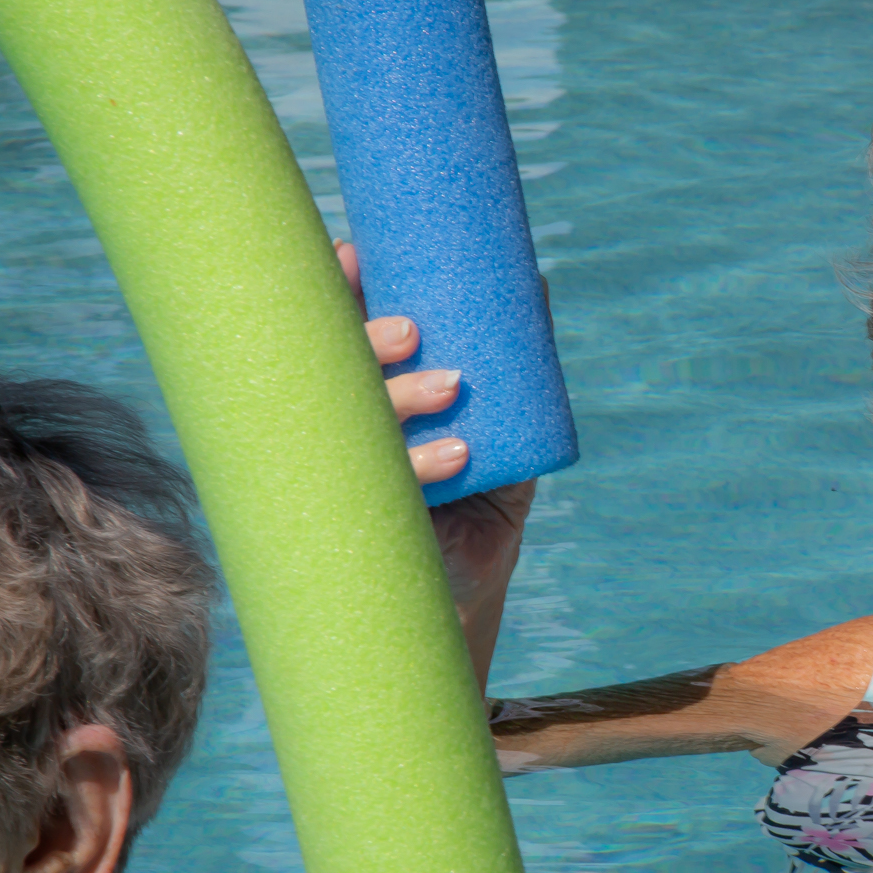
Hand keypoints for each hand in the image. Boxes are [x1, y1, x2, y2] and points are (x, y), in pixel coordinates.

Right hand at [340, 241, 537, 686]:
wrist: (449, 618)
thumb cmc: (473, 522)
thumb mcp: (501, 448)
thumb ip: (519, 383)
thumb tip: (538, 288)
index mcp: (363, 410)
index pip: (334, 341)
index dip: (335, 294)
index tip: (352, 254)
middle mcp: (343, 441)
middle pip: (335, 375)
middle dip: (369, 342)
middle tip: (414, 331)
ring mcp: (346, 482)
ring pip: (353, 423)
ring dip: (400, 397)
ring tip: (453, 387)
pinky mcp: (356, 528)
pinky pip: (377, 488)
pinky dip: (423, 466)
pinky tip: (458, 455)